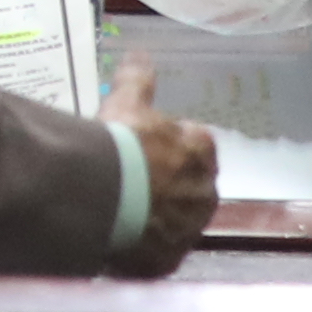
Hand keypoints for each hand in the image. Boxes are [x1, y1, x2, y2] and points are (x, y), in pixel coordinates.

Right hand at [102, 67, 220, 271]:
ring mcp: (190, 228)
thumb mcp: (126, 103)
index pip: (196, 143)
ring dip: (160, 214)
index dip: (172, 143)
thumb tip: (139, 54)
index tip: (149, 145)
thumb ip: (137, 79)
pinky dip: (145, 244)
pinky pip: (159, 250)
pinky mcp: (170, 257)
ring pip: (178, 219)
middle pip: (190, 185)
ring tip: (126, 208)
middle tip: (136, 178)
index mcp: (201, 151)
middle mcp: (206, 192)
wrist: (105, 195)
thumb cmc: (121, 143)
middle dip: (169, 182)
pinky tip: (122, 234)